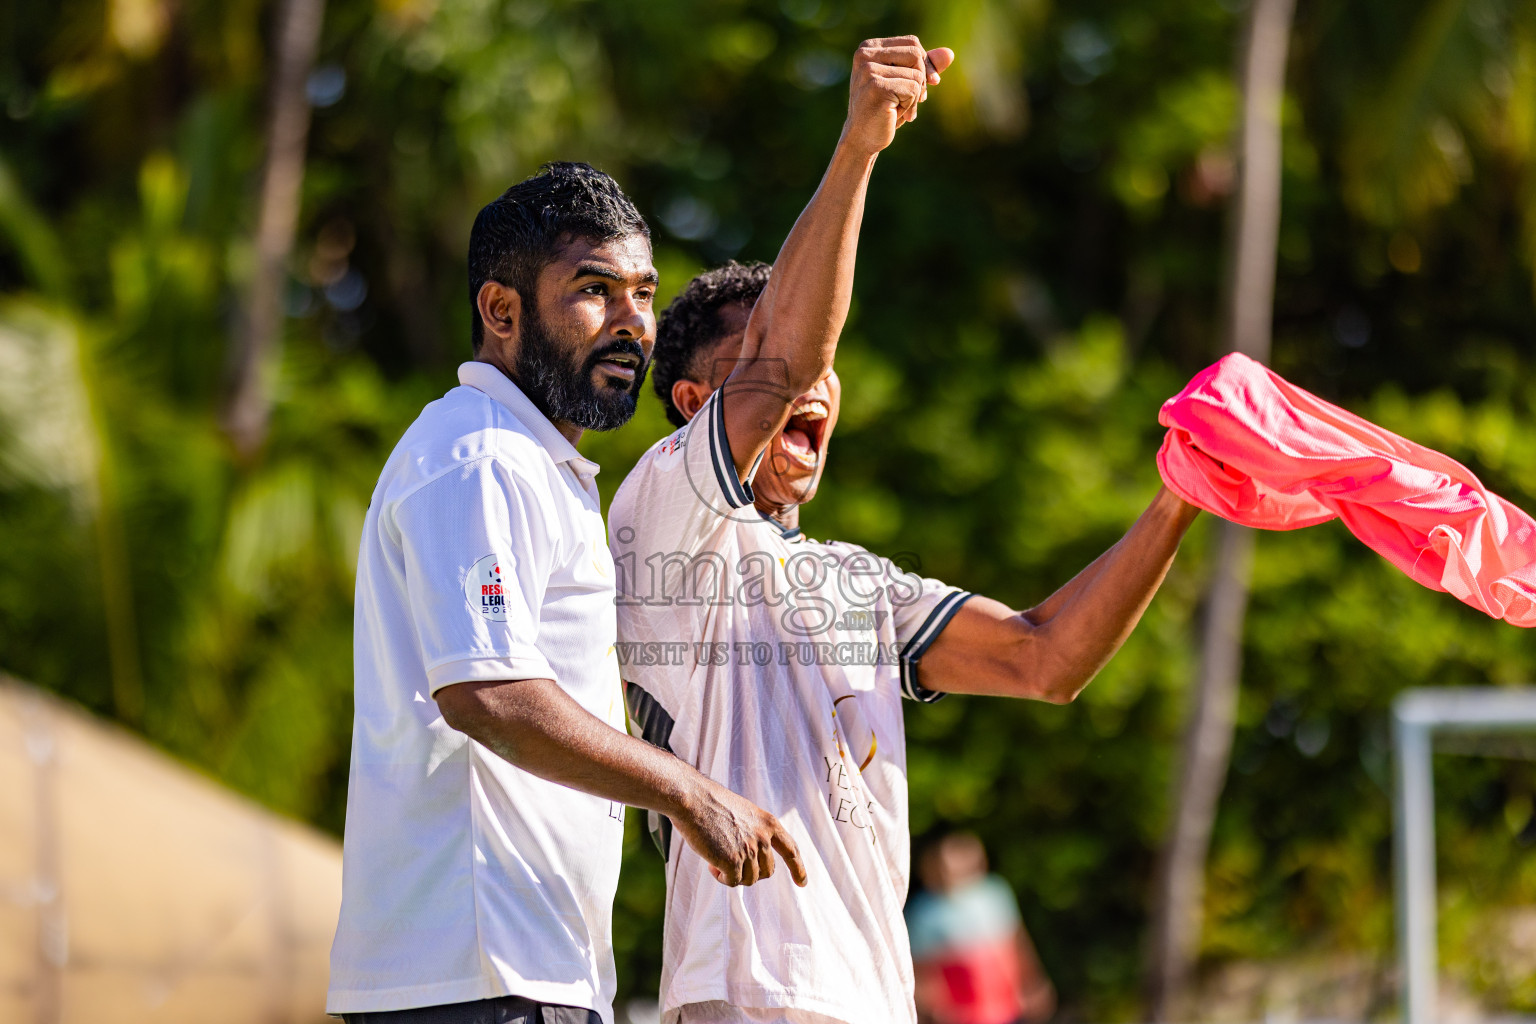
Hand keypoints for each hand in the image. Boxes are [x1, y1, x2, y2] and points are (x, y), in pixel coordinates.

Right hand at [670, 777, 808, 886]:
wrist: (692, 798)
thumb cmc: (711, 803)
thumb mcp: (744, 813)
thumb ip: (754, 832)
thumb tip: (754, 859)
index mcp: (769, 823)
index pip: (790, 850)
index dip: (798, 868)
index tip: (802, 883)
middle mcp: (763, 837)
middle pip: (767, 871)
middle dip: (752, 873)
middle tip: (731, 865)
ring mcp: (749, 850)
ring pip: (749, 879)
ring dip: (733, 875)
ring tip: (716, 860)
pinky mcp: (732, 861)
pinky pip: (732, 882)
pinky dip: (722, 878)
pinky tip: (710, 865)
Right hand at [842, 35, 954, 154]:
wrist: (862, 138)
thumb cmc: (884, 109)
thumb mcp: (905, 83)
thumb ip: (925, 66)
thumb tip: (949, 53)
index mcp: (869, 48)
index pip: (912, 43)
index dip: (924, 64)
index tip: (923, 85)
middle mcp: (865, 54)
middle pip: (916, 55)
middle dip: (921, 80)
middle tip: (909, 100)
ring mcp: (869, 70)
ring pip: (917, 74)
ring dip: (914, 97)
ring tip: (898, 109)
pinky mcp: (876, 86)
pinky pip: (913, 89)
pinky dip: (910, 105)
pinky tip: (894, 114)